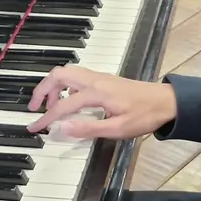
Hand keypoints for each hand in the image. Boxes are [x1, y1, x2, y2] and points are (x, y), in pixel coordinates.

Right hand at [26, 65, 176, 138]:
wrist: (166, 102)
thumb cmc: (145, 115)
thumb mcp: (117, 128)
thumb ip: (88, 129)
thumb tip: (61, 128)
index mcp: (96, 93)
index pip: (62, 105)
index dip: (45, 118)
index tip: (34, 128)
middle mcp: (95, 80)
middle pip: (58, 75)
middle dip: (42, 90)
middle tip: (34, 108)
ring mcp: (99, 76)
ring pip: (66, 72)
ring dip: (52, 85)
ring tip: (48, 104)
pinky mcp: (104, 78)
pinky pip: (76, 75)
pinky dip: (64, 83)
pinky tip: (67, 99)